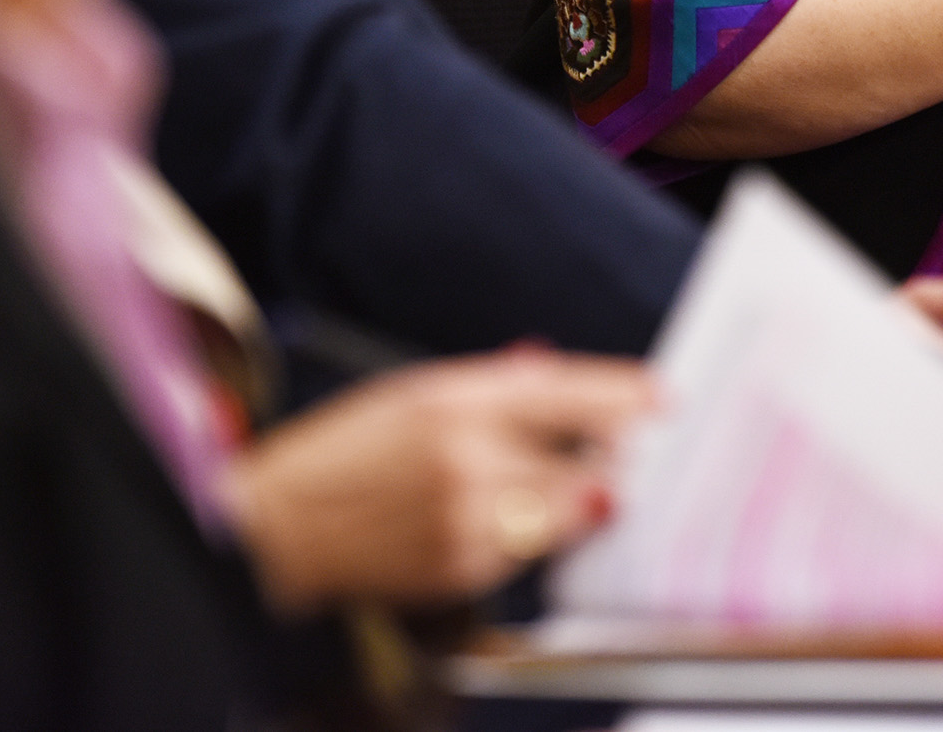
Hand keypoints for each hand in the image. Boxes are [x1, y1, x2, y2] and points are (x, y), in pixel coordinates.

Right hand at [223, 344, 654, 610]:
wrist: (281, 528)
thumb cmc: (343, 452)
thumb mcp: (413, 394)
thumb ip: (491, 389)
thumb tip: (555, 374)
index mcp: (455, 402)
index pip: (568, 395)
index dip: (624, 397)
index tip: (661, 398)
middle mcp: (469, 460)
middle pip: (584, 460)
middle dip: (611, 456)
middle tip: (622, 450)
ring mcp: (468, 520)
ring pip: (565, 512)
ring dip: (579, 498)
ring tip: (565, 482)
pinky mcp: (462, 568)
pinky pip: (526, 551)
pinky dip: (531, 533)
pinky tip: (503, 517)